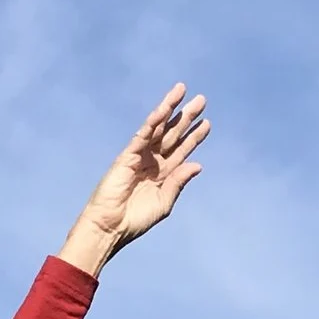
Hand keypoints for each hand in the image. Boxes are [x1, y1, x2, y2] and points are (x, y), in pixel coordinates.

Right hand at [59, 86, 208, 276]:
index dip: (194, 136)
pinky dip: (153, 121)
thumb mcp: (164, 203)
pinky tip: (164, 109)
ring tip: (182, 91)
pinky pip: (142, 134)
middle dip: (186, 117)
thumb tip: (197, 164)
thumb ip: (178, 183)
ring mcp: (139, 156)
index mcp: (163, 174)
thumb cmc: (135, 220)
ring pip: (158, 128)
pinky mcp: (127, 155)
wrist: (111, 227)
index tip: (207, 123)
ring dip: (170, 109)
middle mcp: (152, 162)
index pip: (181, 150)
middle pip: (173, 134)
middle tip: (201, 100)